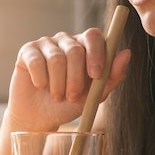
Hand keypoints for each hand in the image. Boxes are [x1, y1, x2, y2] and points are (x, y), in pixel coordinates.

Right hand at [5, 28, 131, 131]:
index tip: (95, 75)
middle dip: (75, 78)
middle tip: (72, 96)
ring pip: (56, 58)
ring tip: (56, 96)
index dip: (96, 54)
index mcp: (85, 47)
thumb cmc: (68, 104)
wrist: (40, 118)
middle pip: (75, 50)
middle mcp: (66, 41)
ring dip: (58, 84)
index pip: (94, 36)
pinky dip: (40, 80)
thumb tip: (127, 53)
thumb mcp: (94, 95)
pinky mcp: (28, 51)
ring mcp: (46, 44)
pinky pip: (37, 62)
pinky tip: (40, 87)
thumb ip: (112, 76)